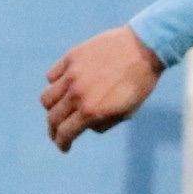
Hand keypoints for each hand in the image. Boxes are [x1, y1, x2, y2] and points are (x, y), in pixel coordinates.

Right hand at [42, 26, 165, 150]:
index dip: (62, 143)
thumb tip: (86, 126)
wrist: (145, 47)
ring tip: (61, 108)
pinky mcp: (70, 58)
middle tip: (57, 133)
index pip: (66, 133)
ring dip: (52, 108)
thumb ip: (104, 122)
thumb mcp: (128, 111)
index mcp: (92, 111)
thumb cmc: (140, 82)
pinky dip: (55, 84)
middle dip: (54, 131)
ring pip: (47, 98)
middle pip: (53, 118)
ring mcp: (71, 75)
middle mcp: (77, 94)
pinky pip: (52, 76)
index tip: (64, 146)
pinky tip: (65, 86)